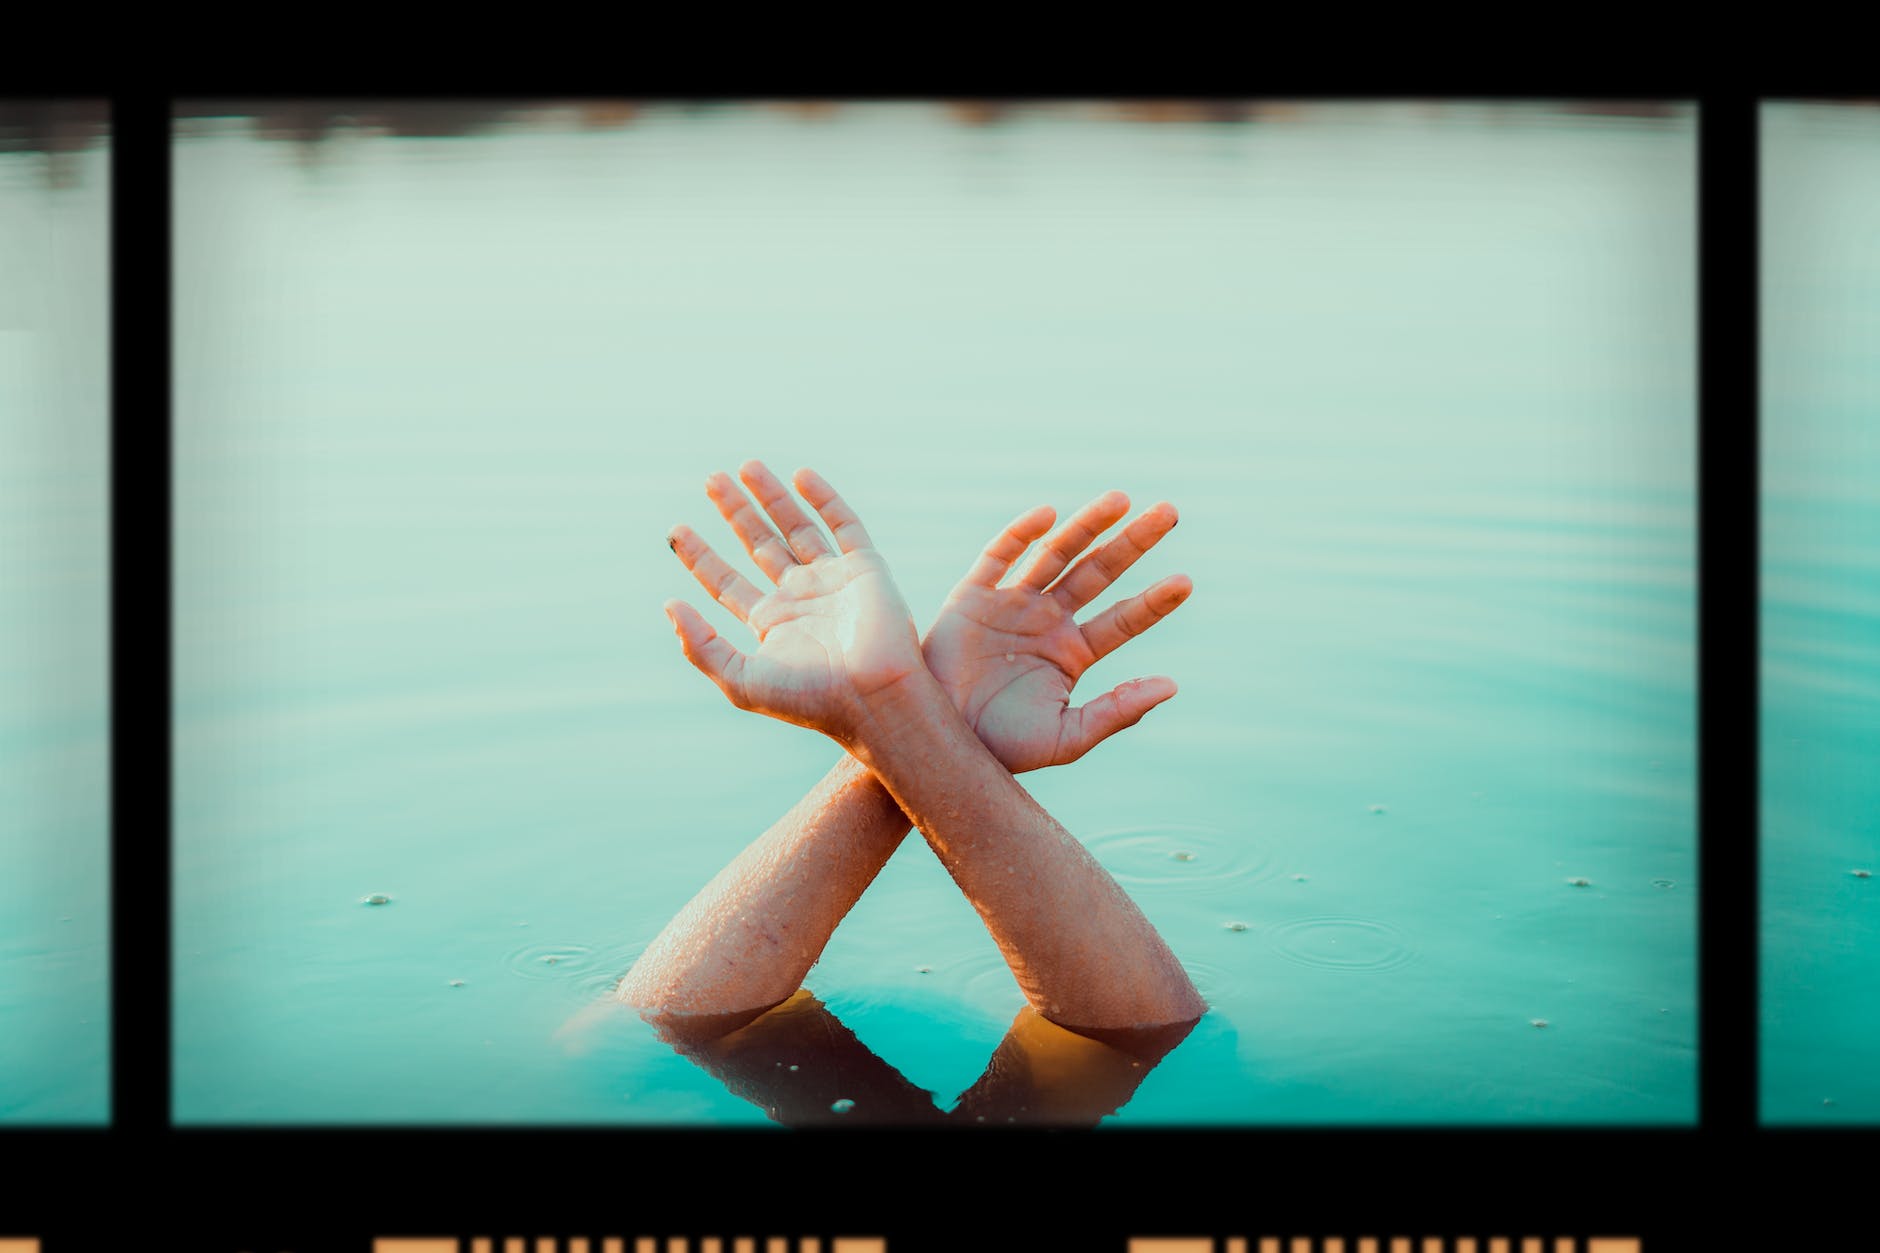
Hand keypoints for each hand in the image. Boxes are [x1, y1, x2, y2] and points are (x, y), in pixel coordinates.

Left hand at [664, 461, 927, 744]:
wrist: (874, 699)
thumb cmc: (809, 699)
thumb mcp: (741, 679)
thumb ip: (701, 645)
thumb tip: (669, 606)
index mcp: (770, 624)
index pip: (726, 581)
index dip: (699, 556)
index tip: (675, 530)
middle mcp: (799, 599)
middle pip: (759, 544)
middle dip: (734, 512)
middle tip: (711, 480)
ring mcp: (833, 581)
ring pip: (797, 527)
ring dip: (772, 497)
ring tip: (746, 466)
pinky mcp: (866, 569)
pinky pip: (844, 525)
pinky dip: (825, 499)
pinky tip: (801, 476)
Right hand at [922, 491, 1190, 772]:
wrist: (938, 744)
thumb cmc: (1001, 748)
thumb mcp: (1066, 738)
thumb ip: (1116, 712)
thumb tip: (1171, 685)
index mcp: (1073, 653)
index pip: (1124, 619)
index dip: (1154, 601)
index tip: (1186, 583)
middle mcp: (1048, 620)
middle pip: (1099, 571)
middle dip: (1133, 542)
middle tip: (1170, 511)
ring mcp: (1011, 604)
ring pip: (1056, 554)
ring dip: (1087, 525)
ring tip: (1121, 499)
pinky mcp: (971, 597)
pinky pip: (999, 557)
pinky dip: (1021, 534)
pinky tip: (1049, 515)